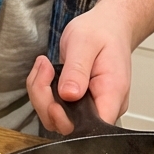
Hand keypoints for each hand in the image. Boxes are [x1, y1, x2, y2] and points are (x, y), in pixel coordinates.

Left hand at [26, 4, 132, 133]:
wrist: (106, 27)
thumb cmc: (102, 32)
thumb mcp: (86, 43)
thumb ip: (77, 69)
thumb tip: (69, 95)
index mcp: (112, 92)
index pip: (94, 126)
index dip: (68, 121)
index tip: (54, 102)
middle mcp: (103, 105)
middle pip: (69, 126)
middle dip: (47, 102)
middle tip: (45, 71)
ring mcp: (89, 106)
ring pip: (56, 119)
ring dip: (41, 95)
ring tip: (44, 67)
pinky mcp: (76, 103)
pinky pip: (53, 108)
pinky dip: (42, 91)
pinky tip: (45, 71)